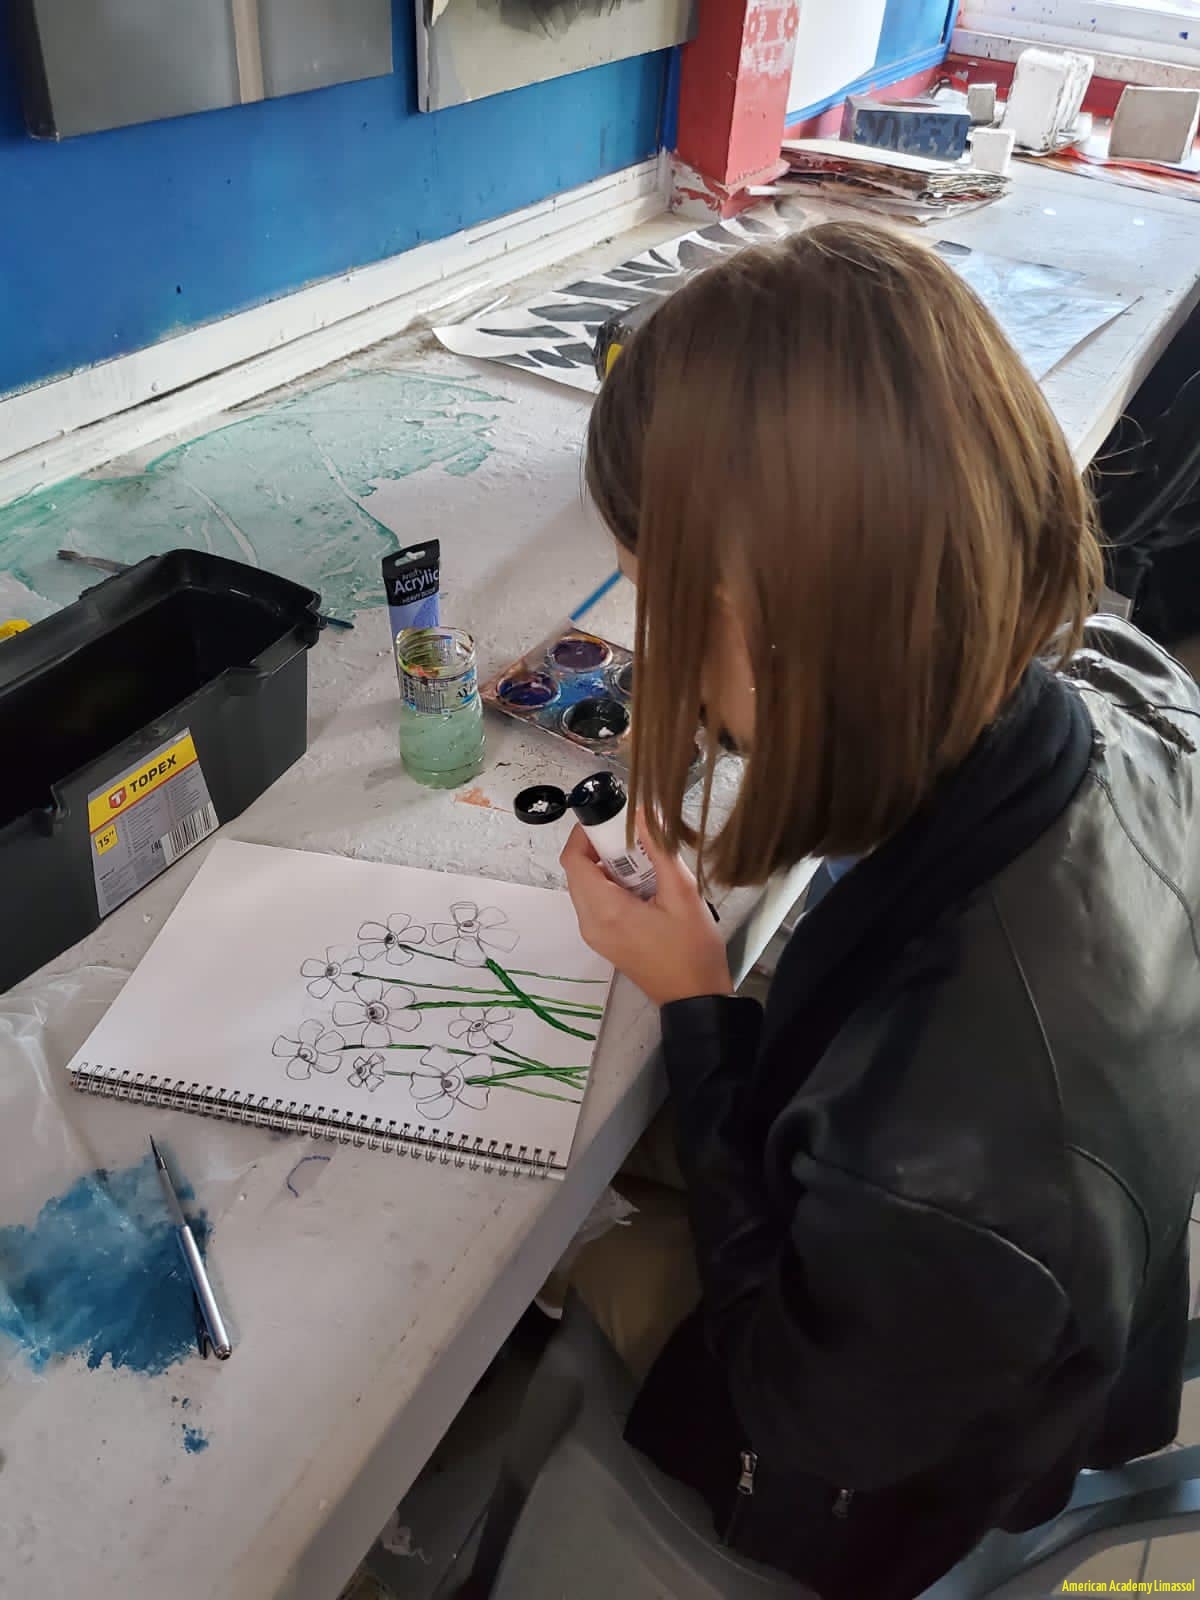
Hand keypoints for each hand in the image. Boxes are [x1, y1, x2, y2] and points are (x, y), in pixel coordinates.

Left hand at [560, 822, 732, 1006]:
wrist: (694, 998)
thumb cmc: (692, 950)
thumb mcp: (684, 894)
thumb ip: (660, 850)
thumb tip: (643, 813)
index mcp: (605, 910)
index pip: (573, 859)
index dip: (585, 832)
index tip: (613, 818)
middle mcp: (590, 923)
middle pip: (577, 871)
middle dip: (600, 847)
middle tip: (634, 837)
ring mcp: (594, 934)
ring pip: (586, 886)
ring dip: (607, 866)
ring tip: (643, 859)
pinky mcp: (604, 940)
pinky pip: (596, 902)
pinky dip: (611, 885)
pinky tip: (642, 883)